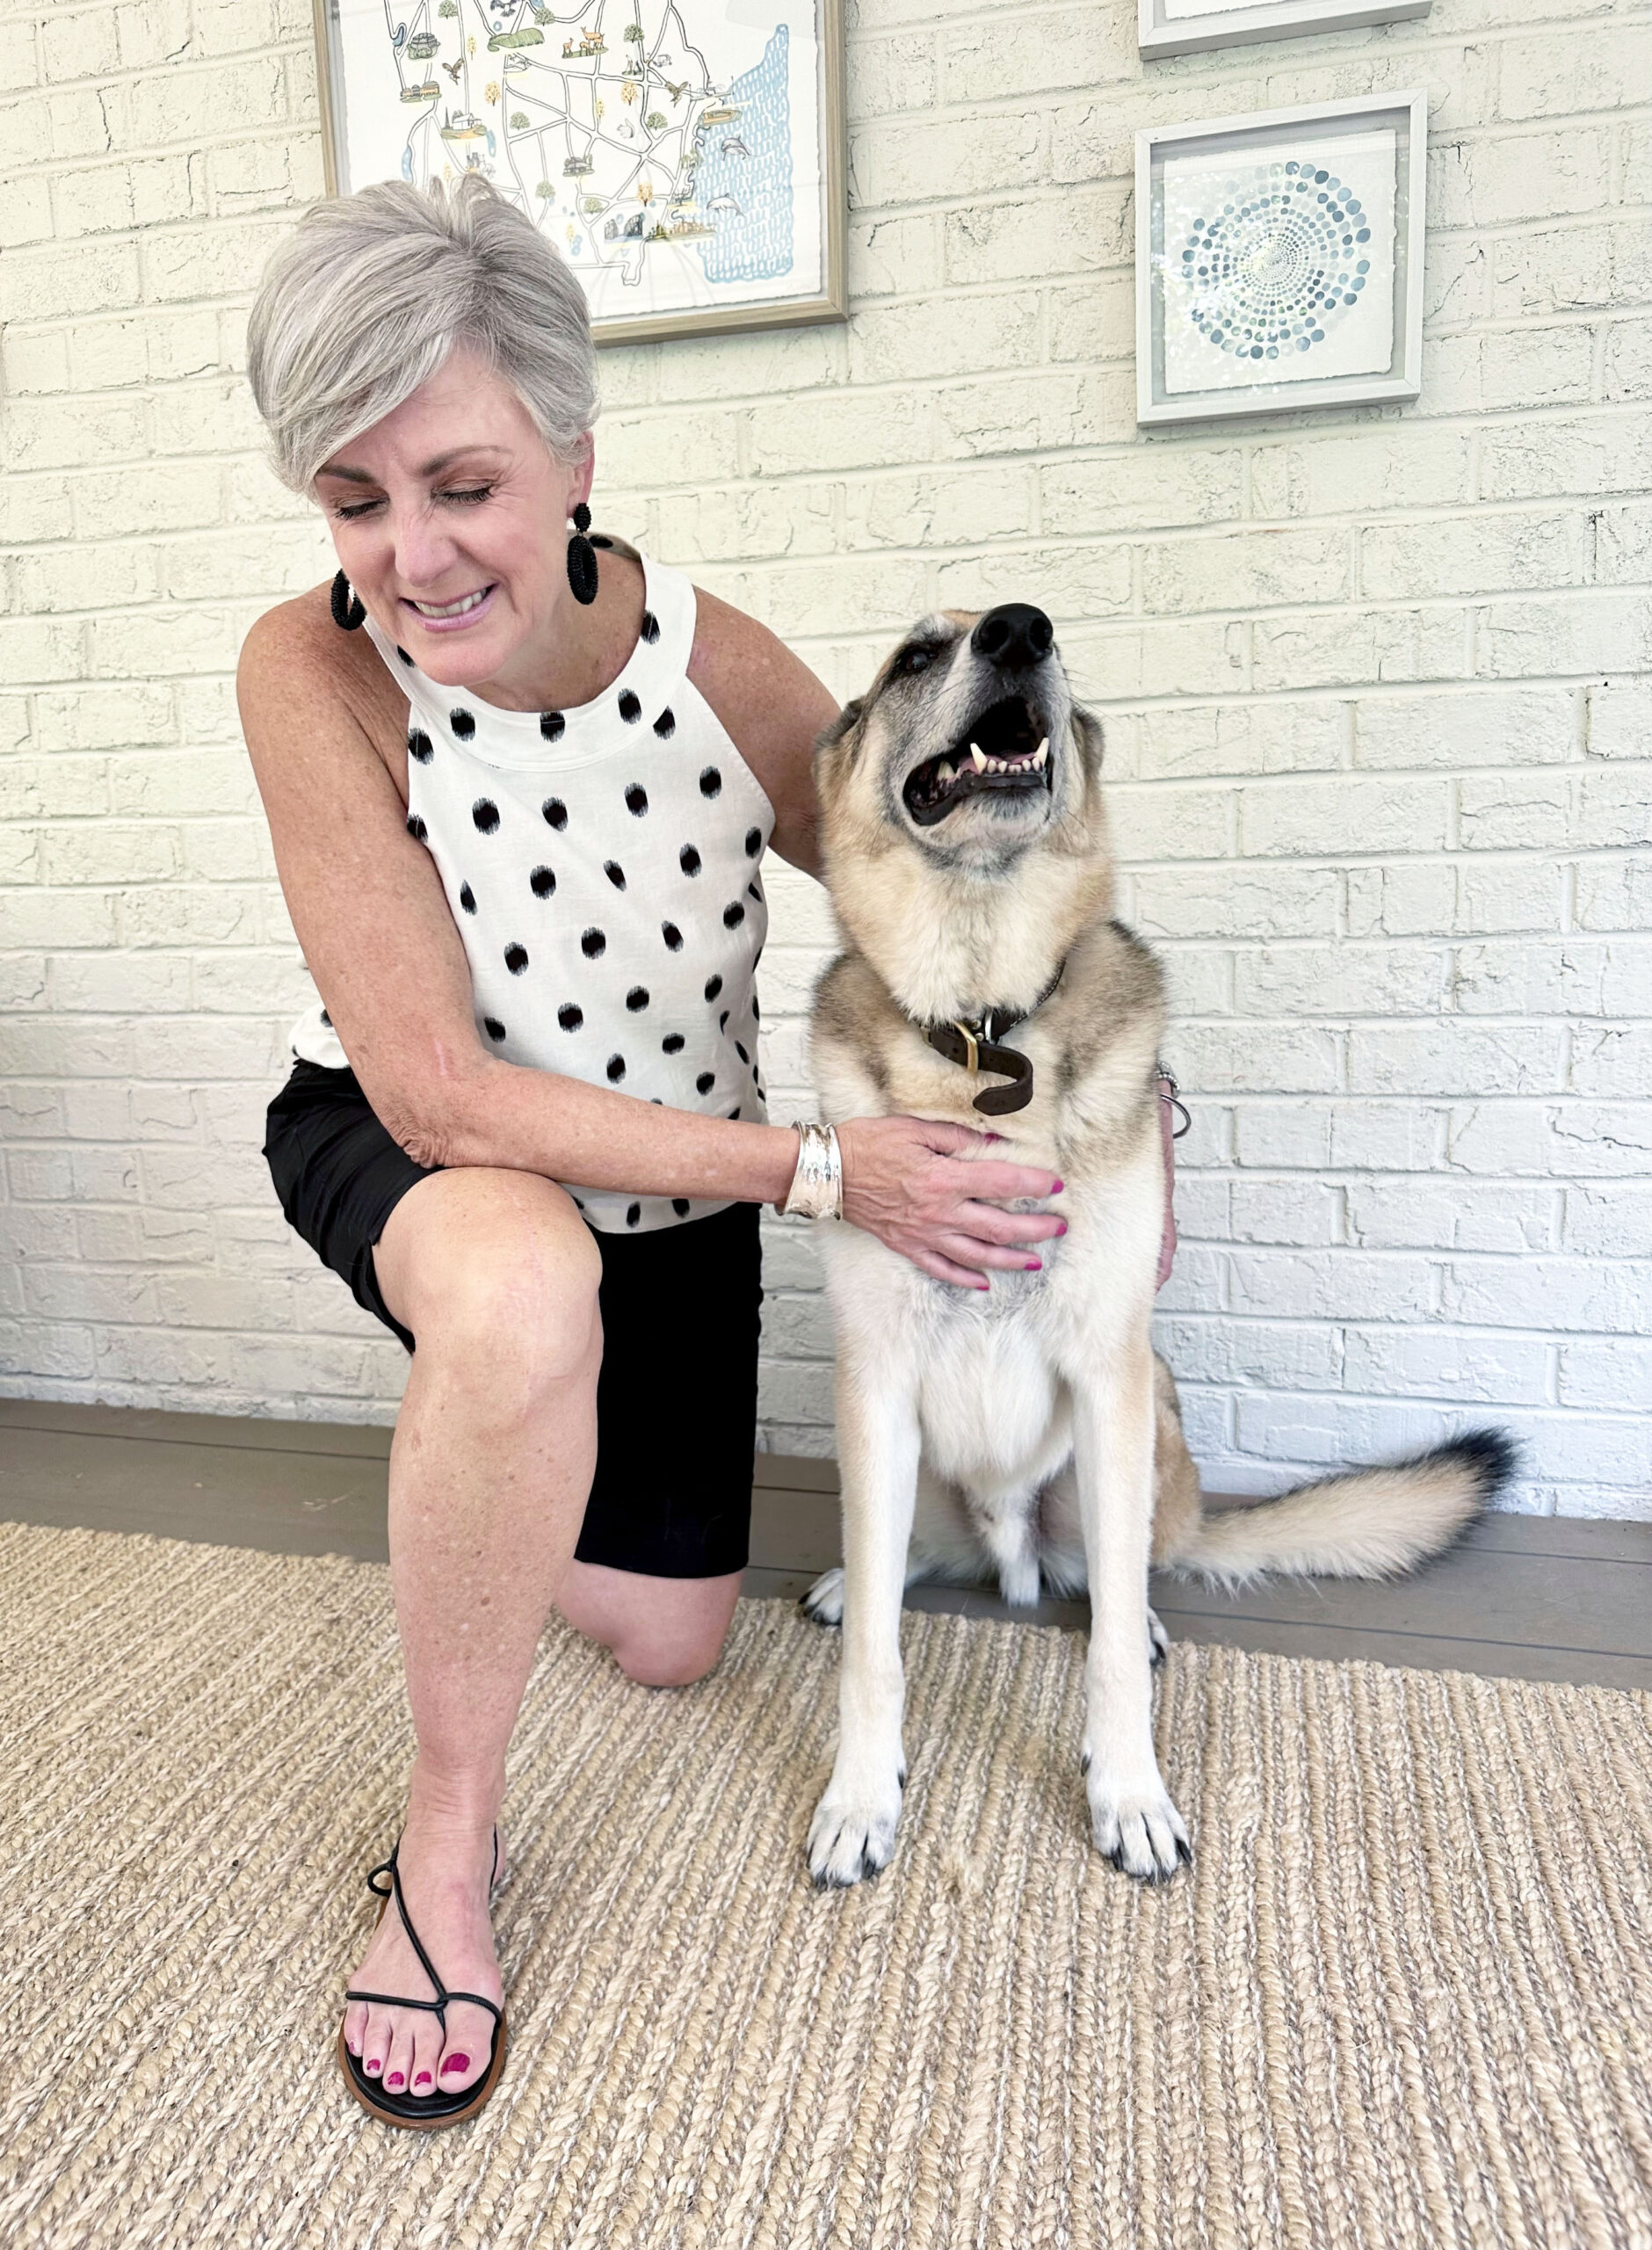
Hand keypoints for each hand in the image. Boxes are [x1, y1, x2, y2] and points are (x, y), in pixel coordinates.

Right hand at [833, 1115, 1064, 1289]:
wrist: (828, 1171)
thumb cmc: (868, 1144)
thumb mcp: (915, 1128)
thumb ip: (957, 1137)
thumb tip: (993, 1143)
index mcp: (943, 1178)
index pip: (1001, 1183)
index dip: (1033, 1184)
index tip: (1055, 1184)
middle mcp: (939, 1212)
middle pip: (999, 1226)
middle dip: (1035, 1229)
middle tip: (1059, 1227)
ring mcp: (924, 1234)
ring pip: (977, 1255)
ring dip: (1010, 1259)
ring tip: (1035, 1260)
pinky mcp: (907, 1245)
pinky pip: (941, 1268)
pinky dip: (965, 1278)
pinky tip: (984, 1283)